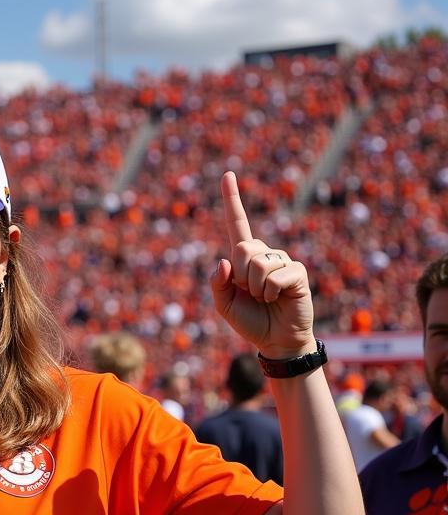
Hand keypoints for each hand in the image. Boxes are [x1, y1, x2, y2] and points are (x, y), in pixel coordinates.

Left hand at [211, 171, 314, 357]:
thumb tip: (224, 260)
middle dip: (241, 277)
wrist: (275, 340)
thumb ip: (217, 284)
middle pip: (243, 249)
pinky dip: (270, 292)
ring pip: (258, 264)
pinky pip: (276, 276)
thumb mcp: (224, 305)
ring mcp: (282, 261)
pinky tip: (278, 298)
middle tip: (251, 294)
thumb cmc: (250, 321)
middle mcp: (264, 254)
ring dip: (256, 288)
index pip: (237, 224)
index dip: (231, 200)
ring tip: (265, 298)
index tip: (227, 174)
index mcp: (244, 258)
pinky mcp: (298, 272)